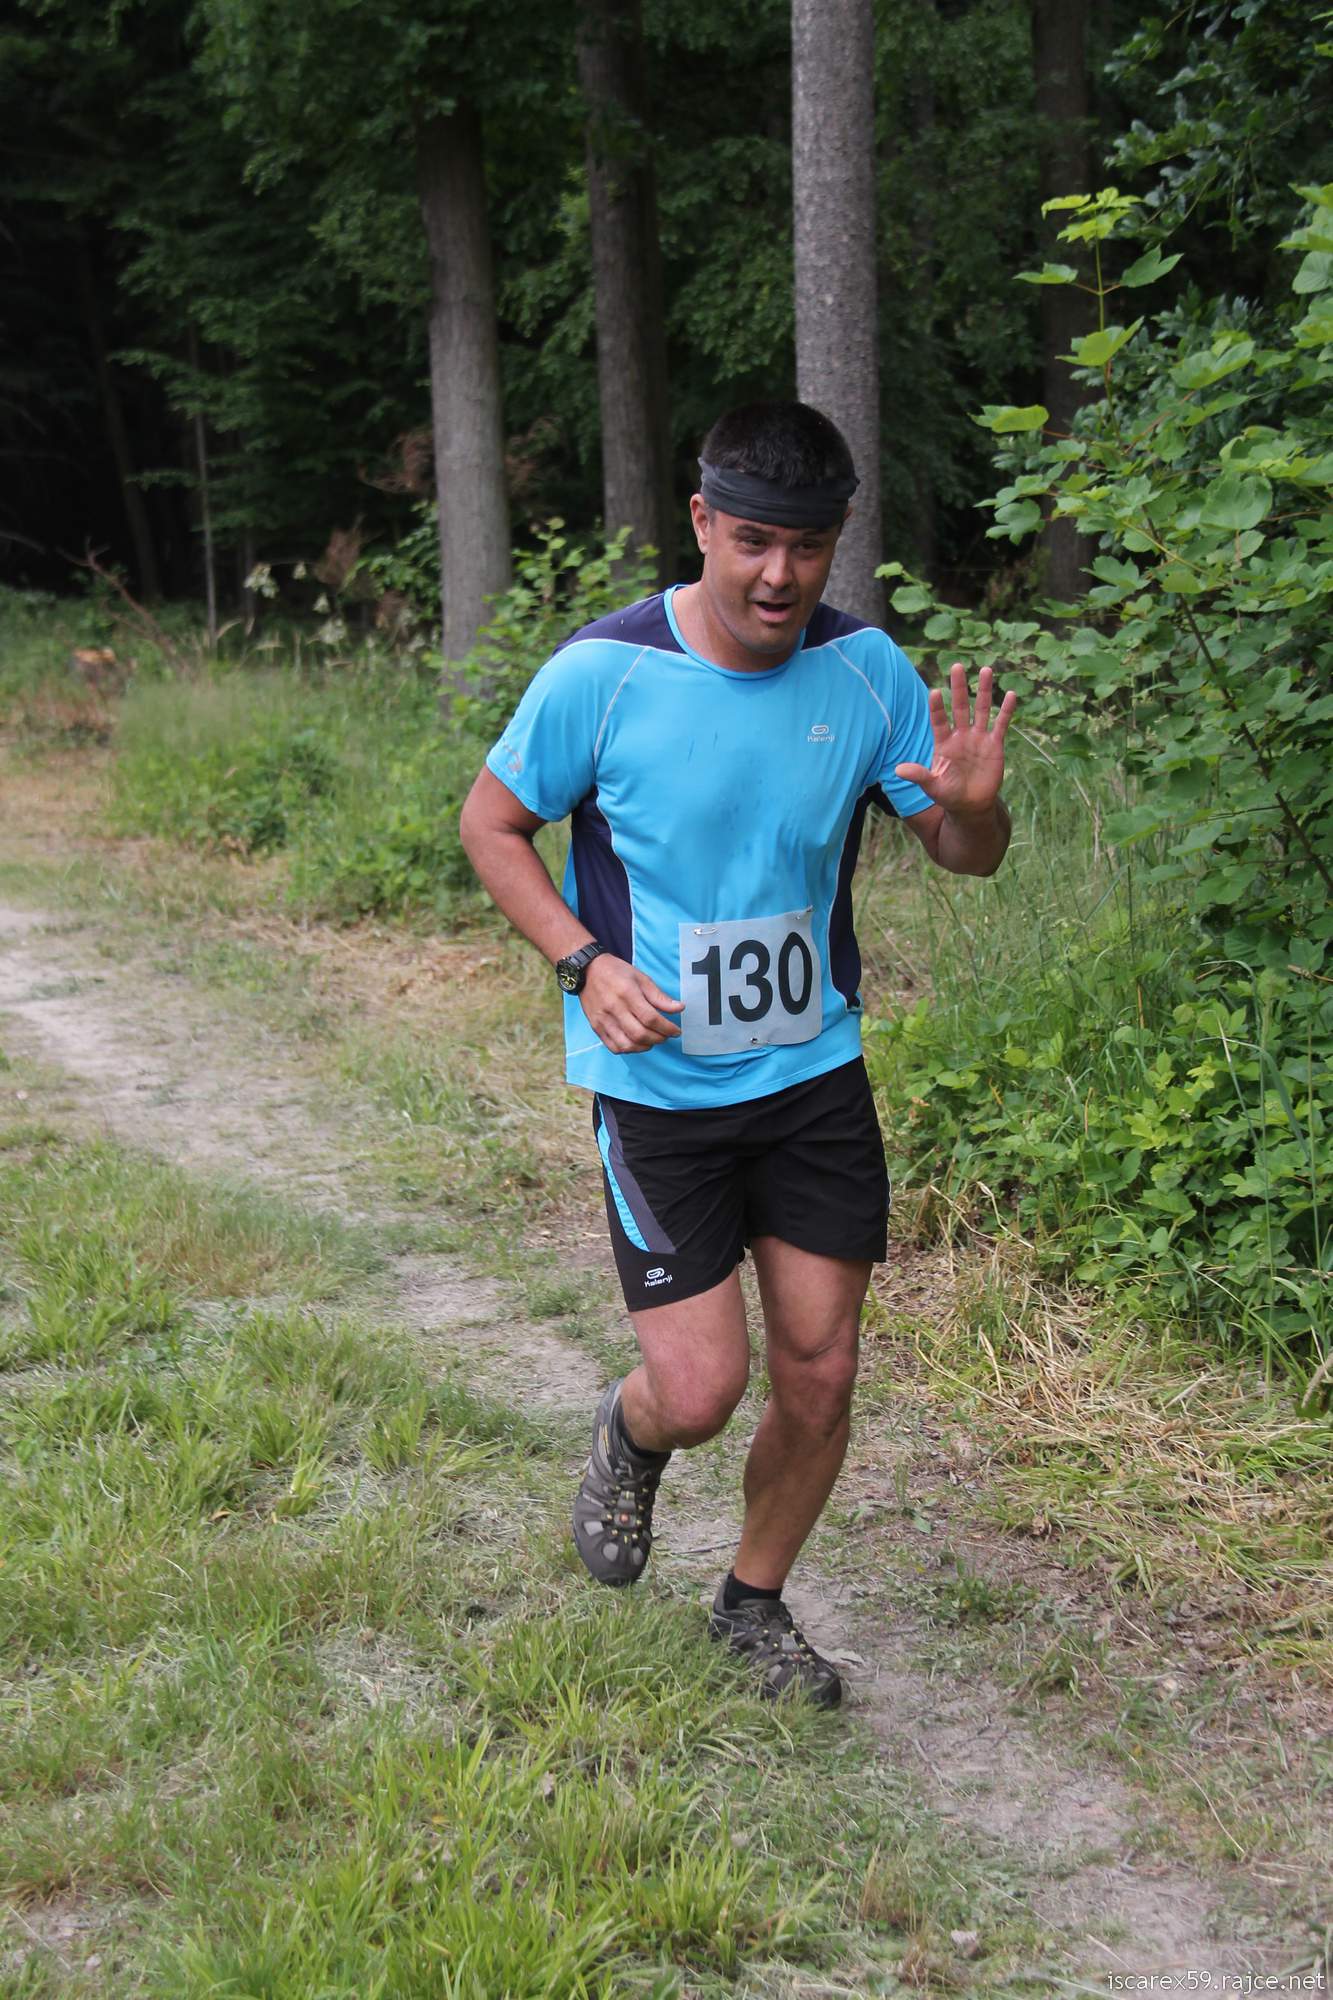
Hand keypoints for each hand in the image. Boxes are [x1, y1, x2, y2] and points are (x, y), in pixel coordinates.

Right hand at [580, 954, 683, 1053]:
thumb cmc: (616, 972)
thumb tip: (679, 1008)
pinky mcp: (596, 1027)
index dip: (667, 1028)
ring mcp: (603, 1020)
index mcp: (627, 993)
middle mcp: (614, 1008)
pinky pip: (614, 1047)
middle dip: (658, 1039)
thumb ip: (659, 996)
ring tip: (653, 1040)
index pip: (650, 1018)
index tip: (676, 1031)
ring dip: (644, 1047)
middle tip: (666, 1036)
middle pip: (640, 1034)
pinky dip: (629, 1049)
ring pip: (627, 1044)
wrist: (587, 971)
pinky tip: (637, 1043)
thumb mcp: (641, 978)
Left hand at [895, 663, 1015, 818]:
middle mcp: (960, 735)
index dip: (937, 707)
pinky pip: (1000, 724)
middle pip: (960, 706)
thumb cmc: (948, 795)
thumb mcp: (932, 786)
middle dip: (959, 687)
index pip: (938, 720)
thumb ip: (919, 775)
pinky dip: (1006, 710)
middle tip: (957, 665)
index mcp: (943, 743)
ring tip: (985, 670)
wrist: (971, 805)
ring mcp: (978, 738)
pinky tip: (1010, 694)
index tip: (934, 691)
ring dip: (983, 691)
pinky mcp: (994, 745)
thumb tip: (898, 770)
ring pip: (982, 709)